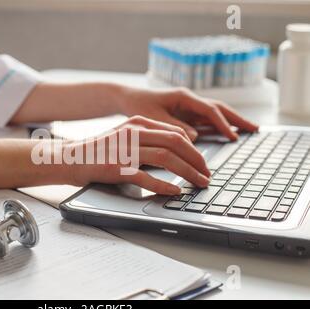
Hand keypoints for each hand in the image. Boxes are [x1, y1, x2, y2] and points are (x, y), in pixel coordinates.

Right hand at [66, 116, 210, 194]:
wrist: (70, 157)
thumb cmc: (100, 150)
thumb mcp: (125, 135)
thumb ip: (149, 138)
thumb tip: (176, 151)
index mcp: (138, 123)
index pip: (176, 133)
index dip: (195, 149)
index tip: (203, 163)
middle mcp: (133, 133)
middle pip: (176, 143)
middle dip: (197, 160)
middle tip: (207, 175)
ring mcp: (124, 150)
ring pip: (166, 158)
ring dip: (188, 172)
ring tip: (199, 183)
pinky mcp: (116, 168)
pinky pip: (146, 177)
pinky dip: (164, 185)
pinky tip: (175, 191)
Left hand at [119, 87, 258, 141]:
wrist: (128, 99)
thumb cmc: (139, 107)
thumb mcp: (154, 118)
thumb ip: (174, 128)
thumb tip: (194, 137)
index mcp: (184, 97)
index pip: (209, 110)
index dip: (222, 124)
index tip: (233, 136)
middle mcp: (190, 100)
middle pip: (219, 108)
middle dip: (237, 119)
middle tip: (255, 129)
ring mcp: (189, 108)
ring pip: (215, 114)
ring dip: (231, 122)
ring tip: (249, 131)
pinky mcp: (186, 115)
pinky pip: (206, 121)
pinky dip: (218, 127)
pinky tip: (228, 134)